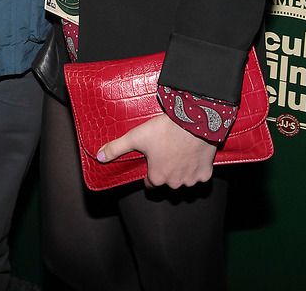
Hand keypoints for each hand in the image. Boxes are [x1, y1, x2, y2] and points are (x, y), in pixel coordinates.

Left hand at [98, 113, 216, 189]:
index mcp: (157, 177)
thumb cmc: (164, 130)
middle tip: (166, 150)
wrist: (193, 121)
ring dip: (182, 169)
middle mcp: (174, 183)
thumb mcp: (135, 136)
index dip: (150, 170)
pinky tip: (193, 153)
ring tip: (179, 150)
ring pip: (184, 179)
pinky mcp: (206, 173)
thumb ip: (116, 148)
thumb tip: (99, 156)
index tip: (152, 158)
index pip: (150, 182)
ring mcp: (191, 180)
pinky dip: (198, 167)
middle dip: (166, 169)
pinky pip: (200, 174)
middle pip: (168, 180)